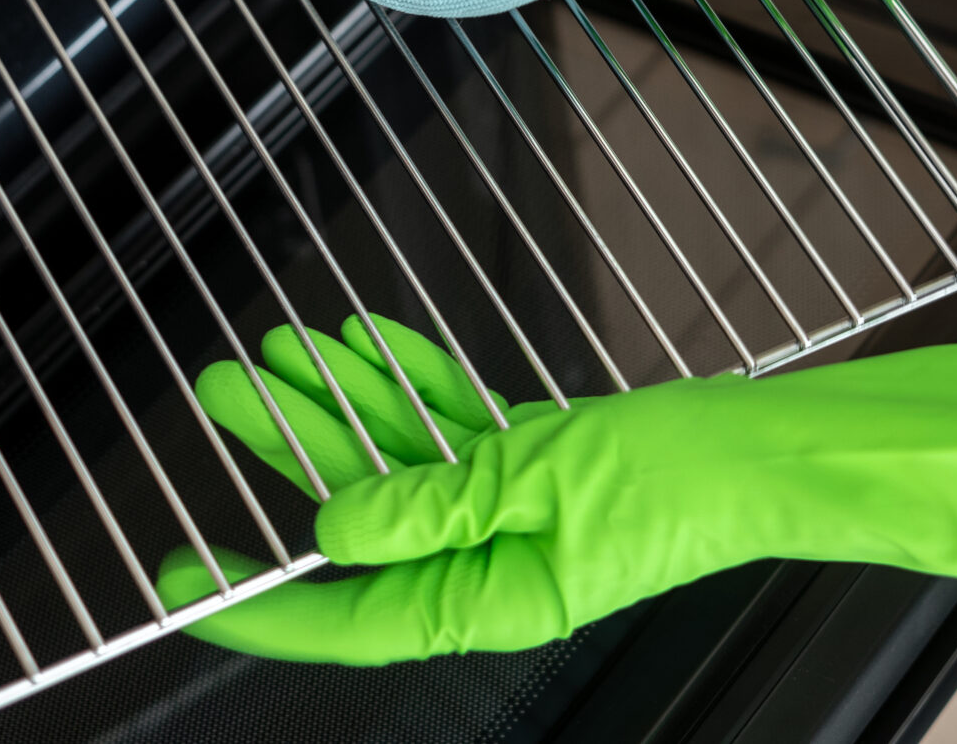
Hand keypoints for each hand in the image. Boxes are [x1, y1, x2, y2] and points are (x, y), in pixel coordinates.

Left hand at [156, 314, 956, 663]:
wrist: (773, 447)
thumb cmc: (678, 480)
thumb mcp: (537, 489)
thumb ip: (429, 507)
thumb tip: (331, 529)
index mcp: (485, 600)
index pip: (346, 617)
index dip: (259, 604)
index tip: (183, 579)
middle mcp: (487, 563)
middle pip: (357, 517)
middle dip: (284, 452)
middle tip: (219, 397)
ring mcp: (513, 508)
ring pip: (398, 456)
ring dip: (338, 401)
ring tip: (272, 351)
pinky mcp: (540, 459)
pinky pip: (452, 424)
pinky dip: (409, 381)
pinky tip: (364, 339)